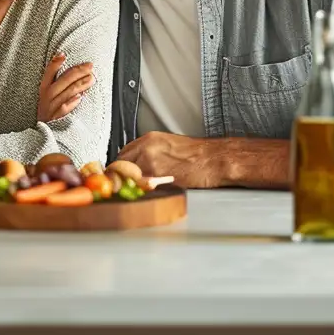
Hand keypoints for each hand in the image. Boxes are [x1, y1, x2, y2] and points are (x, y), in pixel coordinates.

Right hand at [37, 52, 95, 122]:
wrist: (42, 135)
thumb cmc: (49, 112)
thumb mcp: (47, 97)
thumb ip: (58, 85)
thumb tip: (75, 72)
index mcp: (44, 88)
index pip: (48, 72)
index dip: (55, 63)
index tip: (63, 54)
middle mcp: (47, 96)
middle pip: (63, 80)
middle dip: (78, 71)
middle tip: (90, 66)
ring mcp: (52, 107)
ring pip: (67, 92)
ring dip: (80, 84)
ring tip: (91, 78)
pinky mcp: (57, 118)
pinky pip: (64, 109)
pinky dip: (72, 102)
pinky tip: (80, 97)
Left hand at [115, 131, 230, 188]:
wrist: (213, 159)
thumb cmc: (197, 154)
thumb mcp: (168, 145)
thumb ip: (150, 152)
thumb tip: (139, 164)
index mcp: (148, 139)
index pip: (123, 153)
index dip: (120, 166)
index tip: (120, 174)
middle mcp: (146, 149)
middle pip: (121, 165)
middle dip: (121, 177)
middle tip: (123, 186)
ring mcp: (151, 163)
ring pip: (130, 177)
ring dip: (130, 186)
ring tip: (135, 193)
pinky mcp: (159, 178)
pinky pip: (143, 187)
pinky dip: (143, 192)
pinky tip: (148, 194)